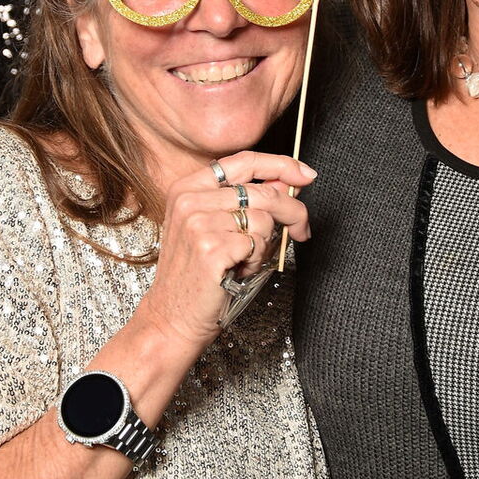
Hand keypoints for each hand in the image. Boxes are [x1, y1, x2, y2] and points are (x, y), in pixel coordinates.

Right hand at [132, 152, 315, 350]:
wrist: (172, 317)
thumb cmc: (197, 274)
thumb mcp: (215, 228)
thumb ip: (246, 201)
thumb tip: (286, 181)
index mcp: (187, 187)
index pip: (244, 161)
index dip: (281, 164)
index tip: (306, 175)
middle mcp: (189, 199)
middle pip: (262, 191)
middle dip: (293, 211)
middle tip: (303, 229)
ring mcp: (198, 222)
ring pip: (263, 219)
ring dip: (265, 244)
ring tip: (244, 260)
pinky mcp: (211, 247)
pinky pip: (257, 243)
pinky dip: (257, 259)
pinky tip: (238, 270)